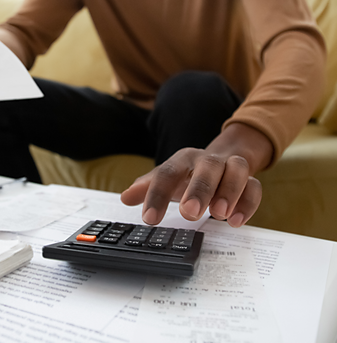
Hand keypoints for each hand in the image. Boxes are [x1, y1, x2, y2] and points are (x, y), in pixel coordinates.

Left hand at [121, 123, 272, 227]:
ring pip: (236, 171)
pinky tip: (235, 222)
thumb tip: (125, 197)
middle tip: (188, 213)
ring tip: (218, 214)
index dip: (156, 195)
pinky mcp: (250, 179)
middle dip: (199, 190)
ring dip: (228, 192)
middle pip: (207, 167)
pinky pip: (254, 187)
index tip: (149, 219)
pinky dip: (247, 203)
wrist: (223, 159)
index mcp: (183, 159)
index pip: (167, 173)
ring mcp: (231, 167)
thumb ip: (147, 188)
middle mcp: (208, 160)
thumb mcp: (167, 179)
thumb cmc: (189, 174)